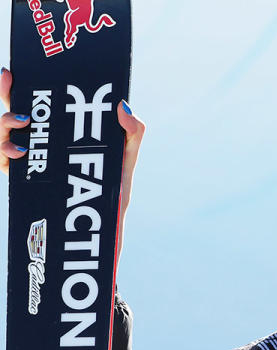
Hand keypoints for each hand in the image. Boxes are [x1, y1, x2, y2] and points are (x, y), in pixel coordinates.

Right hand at [1, 67, 144, 256]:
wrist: (107, 221)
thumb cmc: (117, 182)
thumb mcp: (128, 153)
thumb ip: (133, 130)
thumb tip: (123, 104)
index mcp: (61, 128)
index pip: (35, 100)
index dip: (17, 85)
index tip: (12, 72)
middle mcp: (41, 140)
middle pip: (11, 111)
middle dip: (5, 94)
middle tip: (10, 84)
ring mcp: (30, 160)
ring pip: (1, 135)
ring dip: (3, 122)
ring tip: (21, 122)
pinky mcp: (24, 181)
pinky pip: (2, 163)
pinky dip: (4, 154)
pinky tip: (19, 153)